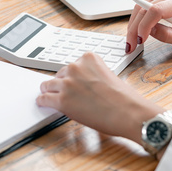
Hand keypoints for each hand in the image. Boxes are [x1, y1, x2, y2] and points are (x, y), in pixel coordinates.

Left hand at [36, 52, 162, 142]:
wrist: (128, 112)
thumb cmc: (123, 98)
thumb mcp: (108, 75)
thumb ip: (92, 74)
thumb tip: (81, 84)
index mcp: (88, 58)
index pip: (72, 65)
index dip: (73, 76)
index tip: (74, 83)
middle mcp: (76, 67)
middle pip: (60, 74)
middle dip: (63, 84)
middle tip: (69, 94)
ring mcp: (67, 83)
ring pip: (48, 85)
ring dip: (51, 91)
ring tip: (52, 97)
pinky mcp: (62, 100)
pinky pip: (44, 98)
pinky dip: (43, 101)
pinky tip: (44, 103)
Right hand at [126, 0, 171, 52]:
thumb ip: (168, 36)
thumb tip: (148, 32)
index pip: (157, 10)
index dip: (144, 25)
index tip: (140, 40)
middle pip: (144, 7)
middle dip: (134, 28)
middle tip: (130, 45)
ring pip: (141, 6)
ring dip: (134, 23)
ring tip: (132, 40)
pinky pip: (144, 5)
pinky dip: (138, 19)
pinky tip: (137, 31)